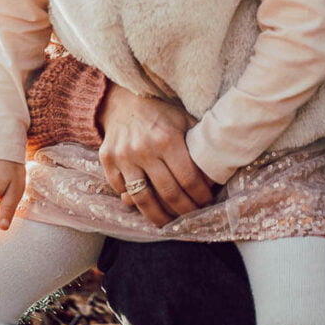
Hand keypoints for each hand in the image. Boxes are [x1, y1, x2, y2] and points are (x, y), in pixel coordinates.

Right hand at [98, 85, 213, 228]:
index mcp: (167, 138)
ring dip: (158, 217)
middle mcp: (144, 149)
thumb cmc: (161, 113)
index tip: (206, 202)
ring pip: (142, 200)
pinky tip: (146, 204)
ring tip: (169, 223)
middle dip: (184, 211)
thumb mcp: (184, 120)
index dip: (200, 196)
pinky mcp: (107, 161)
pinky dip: (133, 201)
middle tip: (193, 217)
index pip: (188, 178)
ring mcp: (123, 156)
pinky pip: (121, 190)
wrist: (124, 100)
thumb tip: (217, 170)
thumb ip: (198, 144)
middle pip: (168, 193)